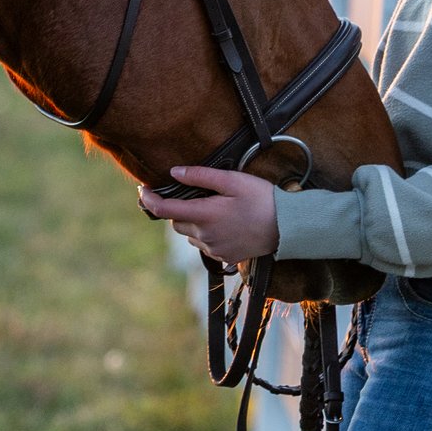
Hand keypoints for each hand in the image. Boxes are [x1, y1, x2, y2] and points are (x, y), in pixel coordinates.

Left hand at [136, 166, 280, 262]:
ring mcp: (214, 249)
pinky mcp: (223, 257)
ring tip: (214, 210)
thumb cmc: (262, 199)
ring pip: (190, 235)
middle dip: (178, 209)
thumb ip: (201, 176)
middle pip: (176, 222)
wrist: (288, 227)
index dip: (149, 200)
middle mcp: (205, 235)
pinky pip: (205, 245)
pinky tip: (225, 224)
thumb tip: (174, 172)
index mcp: (205, 215)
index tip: (143, 191)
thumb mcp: (233, 180)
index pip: (165, 209)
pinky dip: (207, 234)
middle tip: (194, 196)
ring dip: (193, 222)